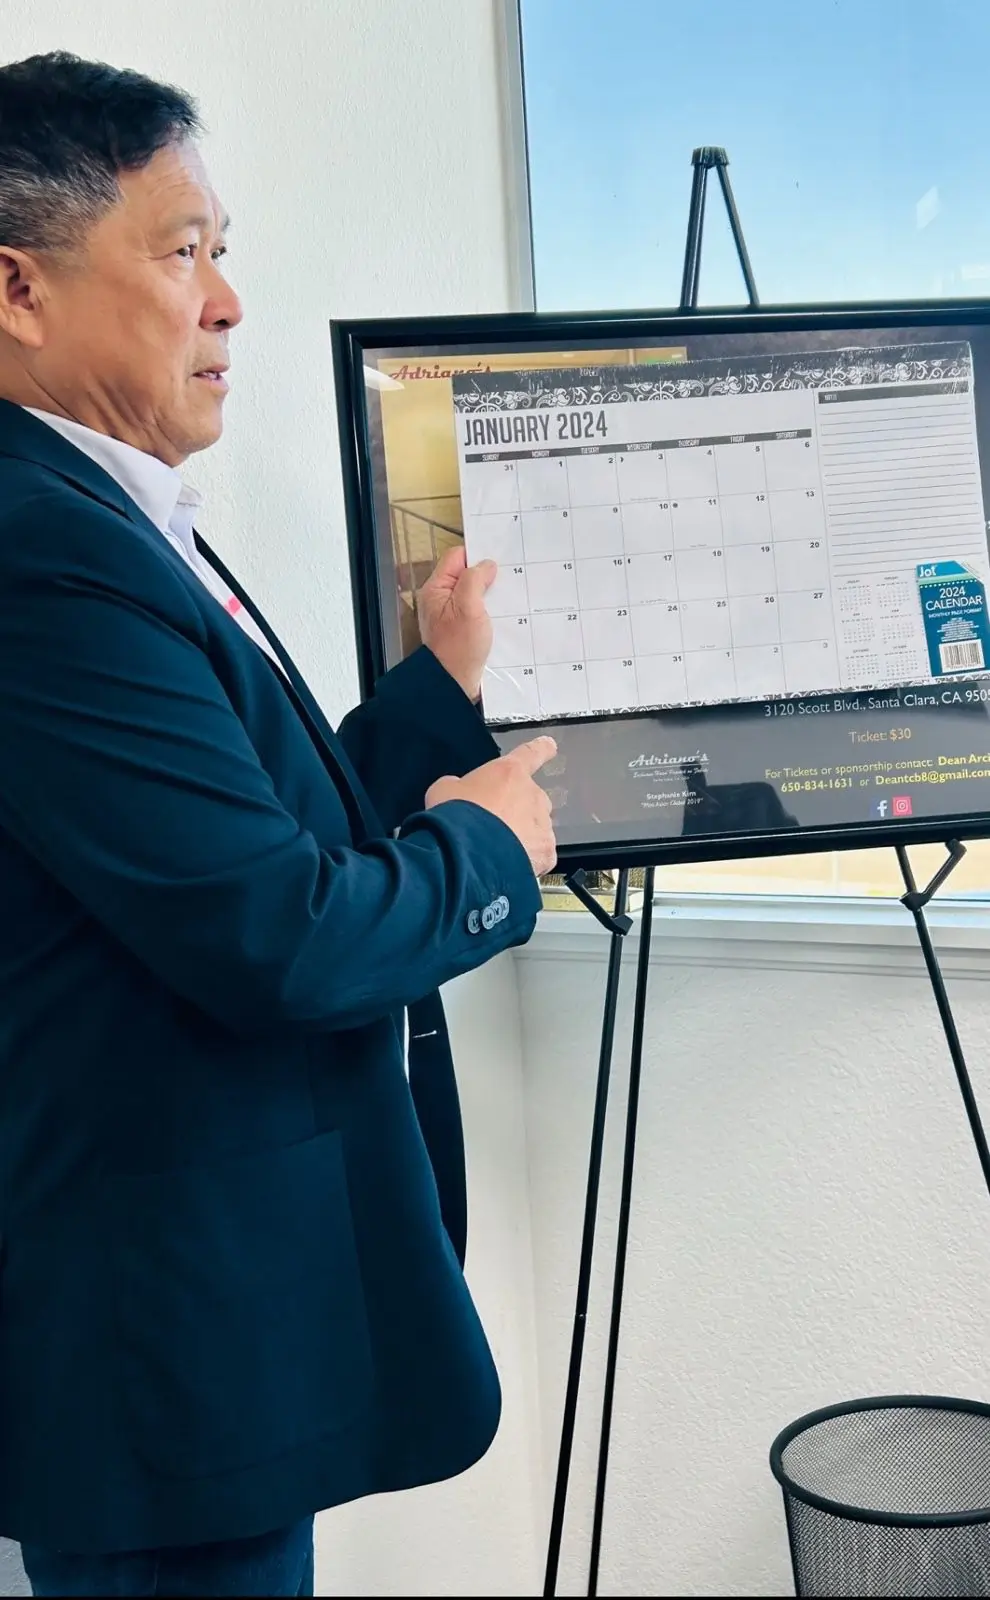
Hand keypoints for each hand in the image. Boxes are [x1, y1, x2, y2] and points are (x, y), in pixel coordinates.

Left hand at [417, 545, 495, 702]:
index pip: (456, 557)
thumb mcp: (468, 607)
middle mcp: (442, 600)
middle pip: (466, 575)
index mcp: (437, 589)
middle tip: (506, 579)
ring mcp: (453, 615)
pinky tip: (502, 614)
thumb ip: (474, 580)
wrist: (454, 683)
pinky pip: (479, 610)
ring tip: (507, 597)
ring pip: (475, 593)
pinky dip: (491, 610)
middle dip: (487, 575)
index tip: (497, 560)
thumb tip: (485, 565)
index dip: (476, 556)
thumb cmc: (457, 649)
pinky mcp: (463, 628)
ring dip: (491, 594)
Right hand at [426, 736, 557, 877]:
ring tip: (498, 851)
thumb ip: (459, 786)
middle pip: (532, 799)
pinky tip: (508, 865)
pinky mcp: (545, 854)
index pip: (530, 754)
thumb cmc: (455, 815)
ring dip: (523, 837)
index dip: (541, 749)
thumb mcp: (444, 789)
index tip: (550, 745)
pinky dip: (528, 860)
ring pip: (537, 829)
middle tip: (495, 826)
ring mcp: (542, 825)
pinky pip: (540, 855)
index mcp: (510, 773)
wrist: (466, 854)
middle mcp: (532, 795)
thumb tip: (459, 792)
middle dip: (518, 810)